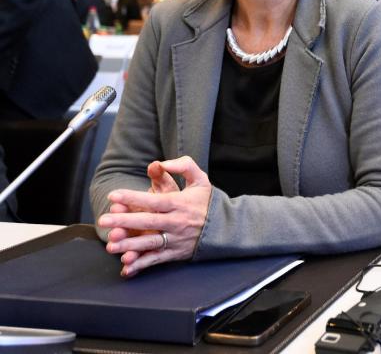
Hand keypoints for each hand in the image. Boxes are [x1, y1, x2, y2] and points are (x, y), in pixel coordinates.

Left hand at [97, 156, 212, 276]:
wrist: (226, 228)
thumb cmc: (208, 202)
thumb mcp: (200, 179)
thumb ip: (184, 166)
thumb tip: (160, 163)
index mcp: (180, 203)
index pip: (154, 200)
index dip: (133, 198)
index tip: (114, 195)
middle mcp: (176, 222)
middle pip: (148, 221)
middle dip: (124, 221)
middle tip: (104, 220)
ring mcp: (176, 239)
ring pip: (150, 242)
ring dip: (129, 245)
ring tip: (110, 245)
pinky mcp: (176, 253)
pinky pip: (157, 259)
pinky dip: (142, 264)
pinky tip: (126, 267)